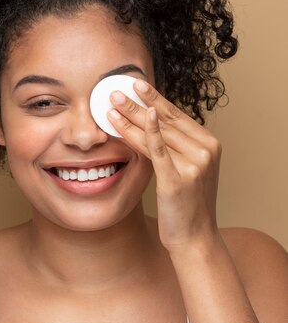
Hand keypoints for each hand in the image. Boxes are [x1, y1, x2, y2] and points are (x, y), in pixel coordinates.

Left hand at [107, 79, 221, 252]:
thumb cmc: (185, 205)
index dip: (154, 98)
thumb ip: (174, 147)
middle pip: (165, 120)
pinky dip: (145, 133)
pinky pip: (158, 151)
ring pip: (158, 133)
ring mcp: (195, 164)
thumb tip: (148, 122)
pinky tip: (132, 120)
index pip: (176, 115)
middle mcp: (206, 150)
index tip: (135, 84)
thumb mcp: (184, 170)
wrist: (194, 238)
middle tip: (118, 87)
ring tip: (112, 102)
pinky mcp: (179, 179)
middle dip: (139, 102)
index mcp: (209, 144)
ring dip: (132, 116)